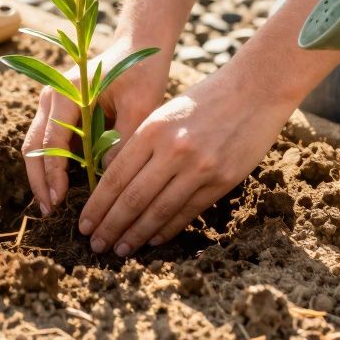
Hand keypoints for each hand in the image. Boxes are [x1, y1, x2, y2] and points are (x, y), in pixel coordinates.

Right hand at [22, 35, 171, 215]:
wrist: (138, 47)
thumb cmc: (141, 73)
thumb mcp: (140, 107)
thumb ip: (123, 140)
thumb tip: (107, 180)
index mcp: (67, 91)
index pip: (52, 141)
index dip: (54, 174)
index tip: (60, 201)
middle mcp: (51, 96)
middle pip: (33, 146)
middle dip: (39, 181)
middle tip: (49, 211)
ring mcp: (52, 103)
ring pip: (36, 146)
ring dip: (42, 175)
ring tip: (53, 205)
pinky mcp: (59, 112)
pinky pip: (49, 142)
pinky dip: (52, 165)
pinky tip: (63, 189)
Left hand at [77, 63, 295, 255]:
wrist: (255, 89)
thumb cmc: (204, 99)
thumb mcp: (165, 113)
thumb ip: (142, 144)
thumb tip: (116, 183)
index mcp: (152, 130)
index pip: (115, 177)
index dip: (97, 206)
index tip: (83, 224)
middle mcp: (173, 150)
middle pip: (132, 199)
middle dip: (110, 227)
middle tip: (95, 245)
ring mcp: (200, 167)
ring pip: (158, 211)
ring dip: (136, 235)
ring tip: (120, 250)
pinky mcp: (223, 180)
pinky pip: (188, 211)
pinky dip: (167, 228)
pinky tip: (153, 239)